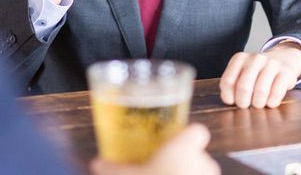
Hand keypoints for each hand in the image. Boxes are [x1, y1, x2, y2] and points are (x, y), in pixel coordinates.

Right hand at [90, 123, 219, 174]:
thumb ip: (112, 169)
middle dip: (183, 162)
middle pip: (198, 155)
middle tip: (162, 169)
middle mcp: (203, 163)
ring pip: (201, 174)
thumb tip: (96, 164)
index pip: (197, 131)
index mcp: (184, 148)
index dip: (186, 135)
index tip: (171, 142)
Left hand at [219, 42, 300, 107]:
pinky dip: (272, 102)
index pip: (227, 82)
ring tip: (258, 103)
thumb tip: (230, 102)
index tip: (233, 102)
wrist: (282, 58)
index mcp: (240, 59)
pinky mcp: (286, 72)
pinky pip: (277, 93)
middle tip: (246, 105)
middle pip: (243, 88)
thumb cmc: (257, 73)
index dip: (229, 97)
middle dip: (243, 103)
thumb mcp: (242, 73)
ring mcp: (271, 64)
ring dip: (258, 104)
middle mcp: (255, 59)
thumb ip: (233, 85)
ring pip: (261, 91)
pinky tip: (270, 102)